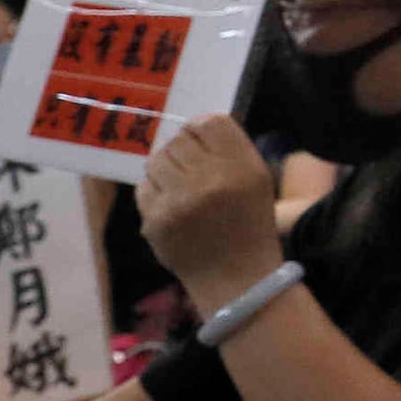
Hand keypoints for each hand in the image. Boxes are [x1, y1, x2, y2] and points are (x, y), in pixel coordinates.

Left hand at [140, 115, 288, 307]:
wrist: (236, 278)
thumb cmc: (249, 224)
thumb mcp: (258, 180)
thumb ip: (231, 149)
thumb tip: (192, 125)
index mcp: (242, 167)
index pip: (210, 122)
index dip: (203, 130)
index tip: (205, 143)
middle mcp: (209, 180)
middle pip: (179, 140)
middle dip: (183, 151)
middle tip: (193, 170)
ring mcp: (177, 201)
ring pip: (156, 160)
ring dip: (166, 169)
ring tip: (180, 187)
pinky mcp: (154, 220)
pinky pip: (143, 187)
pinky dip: (155, 192)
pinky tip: (171, 206)